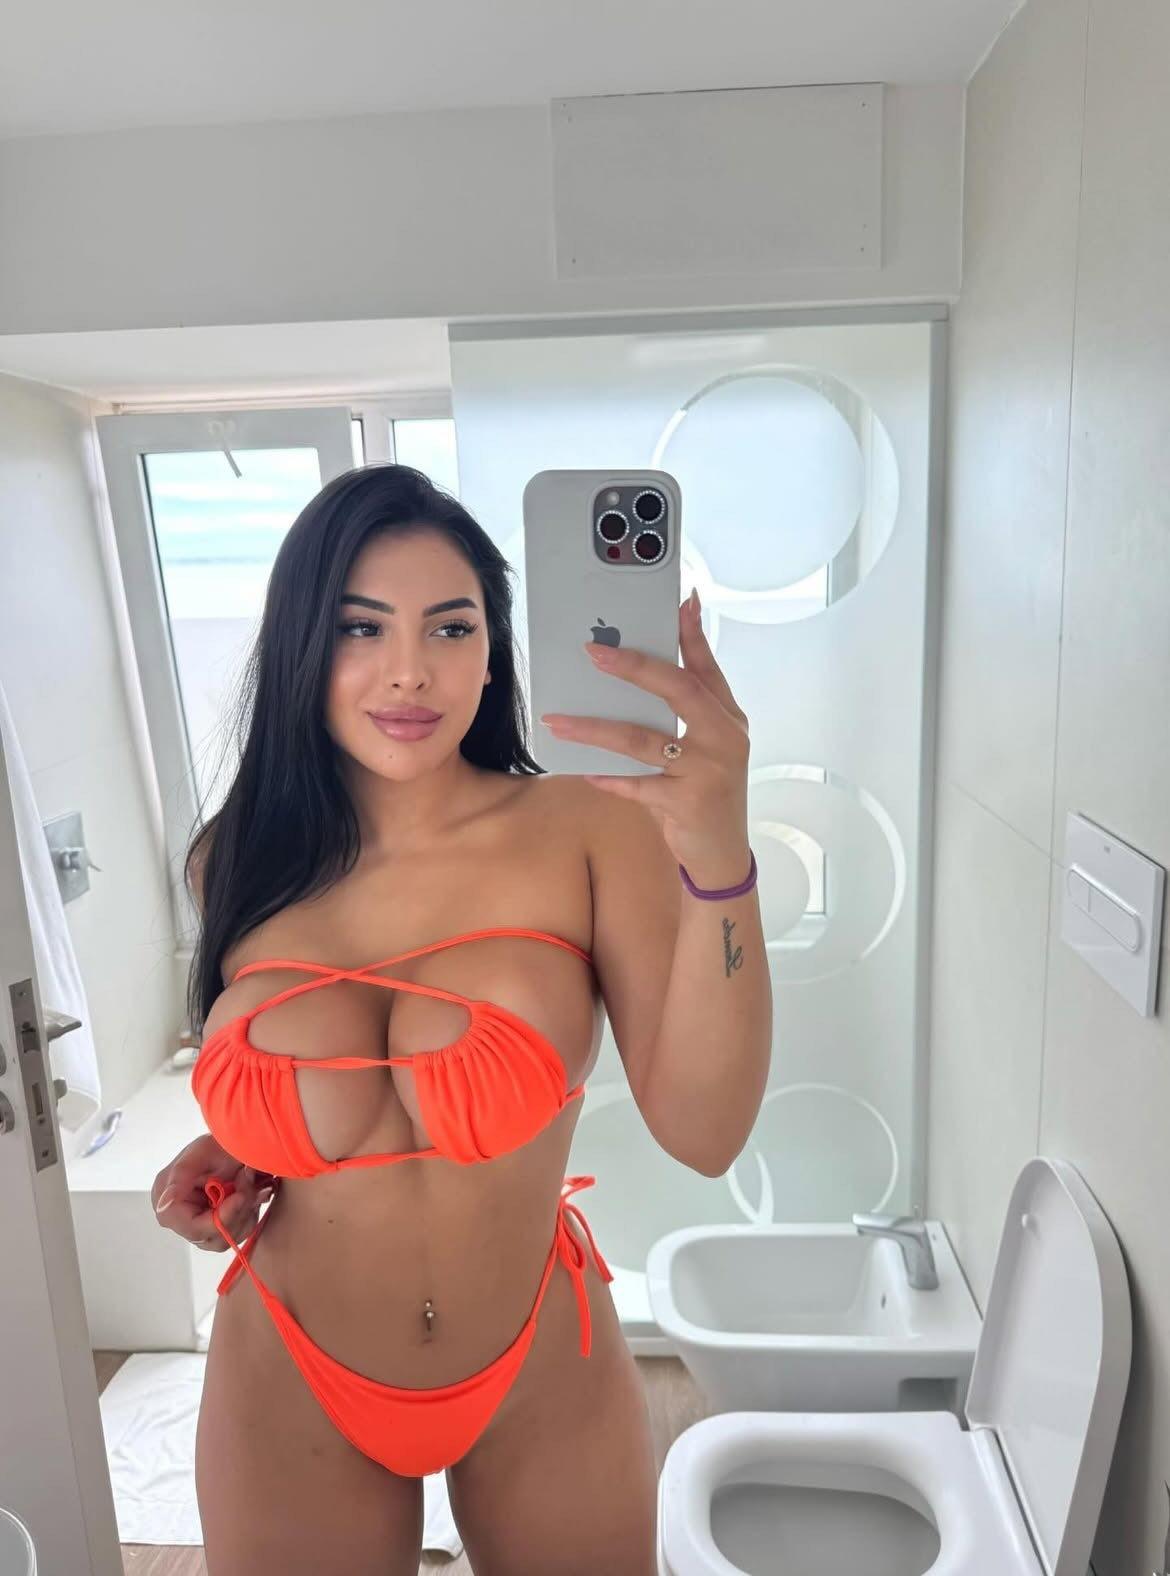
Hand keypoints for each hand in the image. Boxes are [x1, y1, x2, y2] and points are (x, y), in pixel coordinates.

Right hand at [150, 1133, 275, 1250]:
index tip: (240, 1197)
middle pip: (212, 1236)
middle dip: (237, 1211)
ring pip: (227, 1238)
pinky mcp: (215, 1228)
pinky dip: (249, 1213)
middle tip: (250, 1183)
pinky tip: (250, 1192)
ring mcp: (198, 1225)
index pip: (192, 1227)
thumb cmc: (216, 1143)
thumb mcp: (201, 1151)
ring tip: (251, 1183)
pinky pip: (236, 1233)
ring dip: (246, 1211)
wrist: (236, 1143)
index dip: (220, 1218)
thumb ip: (182, 1175)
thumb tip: (163, 1204)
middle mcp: (180, 1219)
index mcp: (167, 1201)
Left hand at [539, 589, 750, 877]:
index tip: (678, 602)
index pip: (707, 667)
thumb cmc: (707, 791)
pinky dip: (609, 778)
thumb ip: (685, 710)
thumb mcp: (707, 747)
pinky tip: (585, 771)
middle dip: (635, 667)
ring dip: (595, 729)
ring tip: (558, 720)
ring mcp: (707, 771)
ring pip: (642, 740)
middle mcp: (724, 738)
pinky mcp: (686, 803)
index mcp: (728, 718)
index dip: (691, 633)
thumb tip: (648, 669)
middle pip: (679, 690)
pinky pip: (637, 785)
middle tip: (593, 653)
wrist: (723, 853)